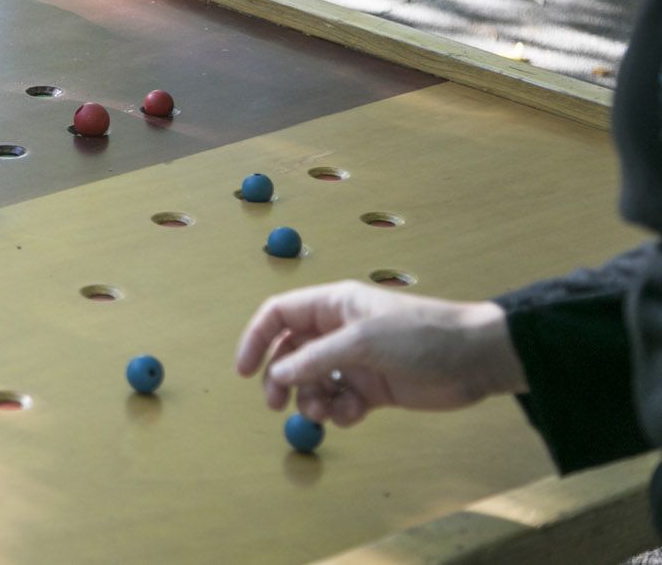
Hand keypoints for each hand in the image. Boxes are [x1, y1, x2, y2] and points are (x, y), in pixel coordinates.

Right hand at [235, 281, 527, 426]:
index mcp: (332, 306)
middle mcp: (338, 331)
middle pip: (290, 353)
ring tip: (325, 411)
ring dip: (311, 399)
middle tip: (277, 404)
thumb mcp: (363, 341)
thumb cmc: (420, 335)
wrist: (475, 359)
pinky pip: (339, 401)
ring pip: (312, 382)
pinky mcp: (373, 388)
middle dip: (280, 378)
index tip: (244, 370)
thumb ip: (316, 358)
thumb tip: (277, 374)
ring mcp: (355, 360)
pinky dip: (340, 411)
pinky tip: (355, 414)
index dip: (257, 339)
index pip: (279, 315)